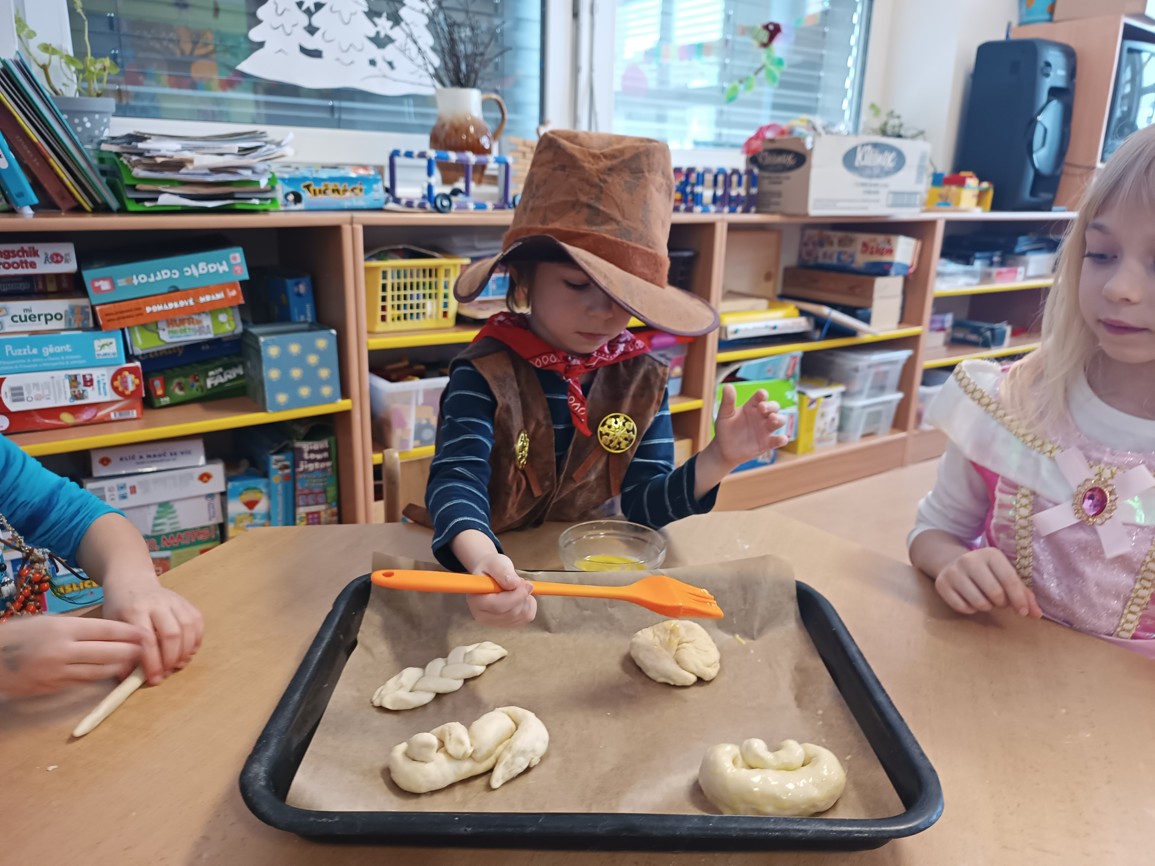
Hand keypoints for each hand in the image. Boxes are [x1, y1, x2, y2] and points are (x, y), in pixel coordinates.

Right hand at [0, 616, 148, 697]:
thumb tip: (108, 632)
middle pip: (109, 652)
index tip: (145, 633)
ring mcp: (58, 671)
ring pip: (100, 671)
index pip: (106, 630)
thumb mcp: (48, 621)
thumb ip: (76, 627)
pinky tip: (111, 672)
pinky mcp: (53, 687)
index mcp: (63, 628)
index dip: (129, 633)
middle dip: (131, 651)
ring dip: (119, 667)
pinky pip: (83, 681)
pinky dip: (100, 677)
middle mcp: (63, 650)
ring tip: (134, 662)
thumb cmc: (21, 634)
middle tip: (147, 649)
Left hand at [100, 570, 203, 684]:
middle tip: (167, 673)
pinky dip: (197, 640)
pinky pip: (198, 622)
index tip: (154, 679)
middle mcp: (157, 603)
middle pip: (172, 634)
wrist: (132, 581)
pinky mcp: (186, 602)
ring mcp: (174, 600)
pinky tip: (189, 652)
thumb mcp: (112, 626)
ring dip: (186, 651)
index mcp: (135, 610)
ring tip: (178, 665)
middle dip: (171, 659)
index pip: (148, 639)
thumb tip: (130, 678)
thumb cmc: (120, 607)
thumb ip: (122, 649)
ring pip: (188, 628)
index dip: (153, 662)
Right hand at [465, 552, 536, 626]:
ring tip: (517, 588)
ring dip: (526, 599)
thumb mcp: (496, 563)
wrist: (489, 575)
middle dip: (522, 596)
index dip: (516, 596)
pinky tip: (521, 596)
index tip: (527, 584)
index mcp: (475, 601)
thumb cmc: (491, 568)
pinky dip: (530, 605)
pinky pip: (527, 617)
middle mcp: (482, 616)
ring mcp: (495, 623)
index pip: (498, 606)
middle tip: (522, 582)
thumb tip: (514, 583)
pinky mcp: (507, 624)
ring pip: (521, 616)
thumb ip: (503, 572)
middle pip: (511, 613)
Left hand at [712, 384, 789, 467]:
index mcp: (752, 406)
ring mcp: (766, 429)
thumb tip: (728, 386)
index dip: (762, 395)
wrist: (724, 450)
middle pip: (774, 407)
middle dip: (771, 406)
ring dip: (779, 419)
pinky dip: (782, 439)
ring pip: (780, 421)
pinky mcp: (767, 443)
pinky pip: (777, 440)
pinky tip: (781, 439)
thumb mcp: (724, 415)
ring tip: (772, 419)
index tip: (761, 394)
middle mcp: (761, 416)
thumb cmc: (725, 429)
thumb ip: (727, 402)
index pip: (760, 397)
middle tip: (763, 408)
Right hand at [934, 548, 1042, 617]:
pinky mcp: (941, 584)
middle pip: (995, 594)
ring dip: (986, 607)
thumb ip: (1023, 594)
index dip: (1019, 599)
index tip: (1024, 612)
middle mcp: (970, 559)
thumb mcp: (1005, 575)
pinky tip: (970, 600)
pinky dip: (971, 609)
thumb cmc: (987, 572)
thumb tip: (1037, 615)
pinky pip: (962, 608)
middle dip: (1001, 603)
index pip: (1009, 580)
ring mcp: (953, 571)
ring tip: (985, 599)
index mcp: (991, 554)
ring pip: (979, 603)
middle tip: (1000, 601)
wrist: (952, 562)